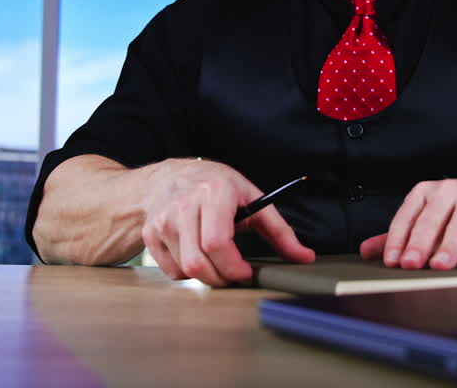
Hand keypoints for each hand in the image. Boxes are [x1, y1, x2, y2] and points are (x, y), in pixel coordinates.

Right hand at [141, 159, 314, 286]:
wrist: (169, 177)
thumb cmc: (216, 186)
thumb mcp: (251, 197)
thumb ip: (279, 231)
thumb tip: (305, 257)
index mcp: (213, 192)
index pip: (217, 242)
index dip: (233, 267)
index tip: (246, 273)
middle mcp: (184, 205)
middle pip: (199, 262)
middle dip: (221, 278)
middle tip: (234, 274)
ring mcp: (163, 221)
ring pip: (185, 270)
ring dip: (207, 277)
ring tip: (217, 263)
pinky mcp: (150, 234)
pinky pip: (172, 271)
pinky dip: (188, 274)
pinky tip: (197, 256)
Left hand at [359, 179, 456, 269]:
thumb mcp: (433, 223)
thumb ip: (402, 237)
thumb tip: (366, 251)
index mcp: (427, 191)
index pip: (407, 215)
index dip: (397, 239)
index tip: (391, 261)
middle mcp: (449, 189)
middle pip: (432, 218)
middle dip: (419, 243)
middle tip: (410, 265)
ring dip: (449, 246)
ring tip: (439, 266)